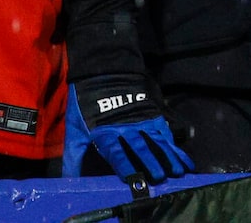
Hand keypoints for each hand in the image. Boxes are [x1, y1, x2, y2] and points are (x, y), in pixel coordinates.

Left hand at [63, 78, 192, 181]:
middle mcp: (126, 126)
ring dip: (168, 155)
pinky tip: (181, 155)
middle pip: (141, 147)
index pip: (117, 152)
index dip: (126, 166)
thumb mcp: (75, 128)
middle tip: (161, 178)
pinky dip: (172, 143)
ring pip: (156, 140)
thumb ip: (74, 155)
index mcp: (105, 132)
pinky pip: (163, 129)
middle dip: (151, 163)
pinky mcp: (150, 111)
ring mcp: (141, 118)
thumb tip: (69, 180)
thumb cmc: (85, 103)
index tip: (134, 181)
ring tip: (179, 171)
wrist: (102, 69)